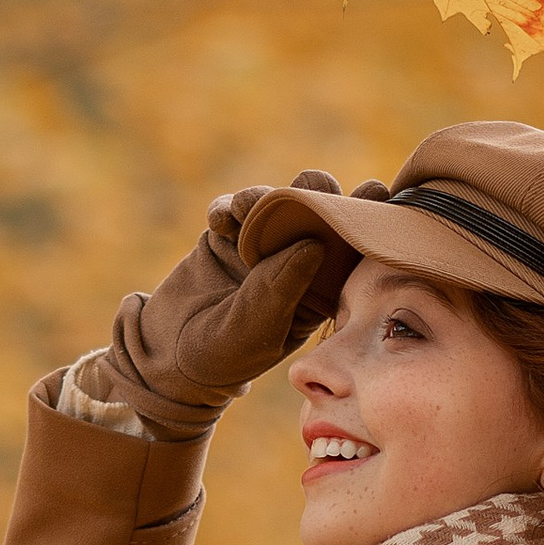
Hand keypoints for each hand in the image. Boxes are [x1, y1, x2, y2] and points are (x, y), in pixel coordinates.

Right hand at [95, 170, 350, 440]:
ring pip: (275, 204)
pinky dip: (226, 207)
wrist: (167, 358)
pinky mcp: (224, 235)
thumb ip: (279, 289)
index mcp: (319, 290)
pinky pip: (231, 208)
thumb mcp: (254, 330)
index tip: (376, 189)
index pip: (350, 250)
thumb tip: (315, 242)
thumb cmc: (222, 357)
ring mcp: (260, 246)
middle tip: (310, 186)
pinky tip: (220, 219)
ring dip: (265, 198)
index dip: (365, 219)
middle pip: (318, 213)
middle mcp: (295, 262)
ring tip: (247, 208)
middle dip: (317, 193)